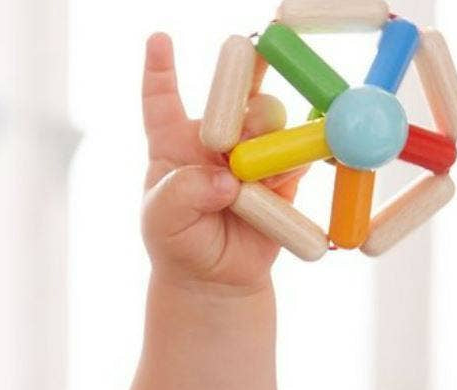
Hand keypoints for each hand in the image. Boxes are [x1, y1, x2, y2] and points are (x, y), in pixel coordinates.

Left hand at [141, 32, 308, 294]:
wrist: (215, 281)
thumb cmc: (178, 244)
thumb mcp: (163, 220)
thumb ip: (184, 192)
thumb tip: (227, 178)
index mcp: (174, 142)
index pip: (163, 99)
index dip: (161, 69)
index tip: (158, 40)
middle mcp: (216, 139)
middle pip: (234, 92)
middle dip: (244, 79)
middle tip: (247, 98)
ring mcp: (252, 153)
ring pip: (271, 118)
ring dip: (268, 134)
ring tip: (253, 176)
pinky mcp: (282, 174)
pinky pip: (298, 154)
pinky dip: (297, 158)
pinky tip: (285, 178)